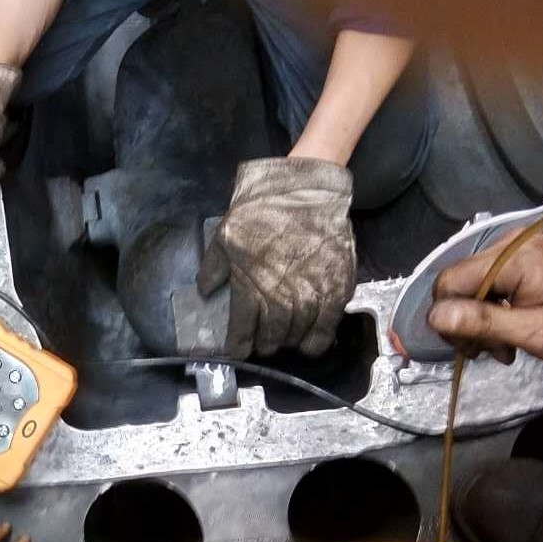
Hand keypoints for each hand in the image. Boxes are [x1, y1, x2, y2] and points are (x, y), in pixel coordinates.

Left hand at [198, 157, 355, 357]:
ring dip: (289, 341)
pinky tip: (311, 343)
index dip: (239, 345)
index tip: (239, 352)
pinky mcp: (337, 285)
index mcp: (250, 285)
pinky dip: (319, 338)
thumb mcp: (224, 236)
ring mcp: (312, 291)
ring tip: (284, 341)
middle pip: (273, 334)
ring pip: (299, 332)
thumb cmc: (261, 211)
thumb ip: (213, 268)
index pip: (242, 328)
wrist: (304, 190)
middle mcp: (281, 294)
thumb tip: (205, 291)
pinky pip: (329, 322)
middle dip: (266, 344)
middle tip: (264, 344)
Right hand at [428, 233, 542, 365]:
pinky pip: (494, 284)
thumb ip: (481, 322)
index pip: (449, 281)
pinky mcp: (529, 261)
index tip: (466, 348)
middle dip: (466, 321)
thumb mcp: (533, 332)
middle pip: (459, 283)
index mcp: (512, 257)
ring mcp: (521, 251)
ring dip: (480, 320)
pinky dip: (496, 310)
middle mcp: (511, 245)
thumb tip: (433, 317)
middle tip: (487, 352)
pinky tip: (510, 332)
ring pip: (474, 286)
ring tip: (503, 348)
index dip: (447, 317)